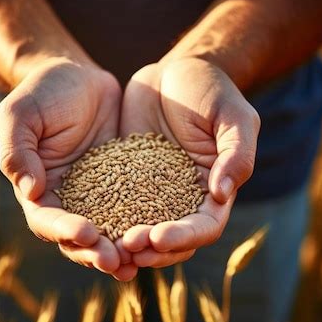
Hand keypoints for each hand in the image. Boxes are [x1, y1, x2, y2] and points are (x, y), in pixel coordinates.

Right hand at [0, 57, 137, 280]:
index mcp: (37, 190)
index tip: (87, 232)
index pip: (46, 220)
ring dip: (120, 249)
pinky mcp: (123, 187)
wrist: (78, 77)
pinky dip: (144, 227)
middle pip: (77, 238)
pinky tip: (160, 240)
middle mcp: (66, 201)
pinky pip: (134, 212)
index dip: (64, 230)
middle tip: (114, 260)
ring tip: (138, 260)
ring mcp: (96, 197)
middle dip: (95, 251)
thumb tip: (30, 191)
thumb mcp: (20, 114)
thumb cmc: (42, 92)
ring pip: (107, 233)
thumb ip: (18, 151)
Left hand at [118, 57, 260, 267]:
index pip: (205, 227)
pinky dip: (104, 220)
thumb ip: (237, 154)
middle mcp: (184, 200)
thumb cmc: (212, 91)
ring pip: (141, 231)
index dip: (183, 237)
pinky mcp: (126, 181)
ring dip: (125, 243)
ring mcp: (153, 193)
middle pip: (171, 240)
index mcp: (214, 192)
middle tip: (126, 246)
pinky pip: (114, 206)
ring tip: (105, 244)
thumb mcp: (234, 116)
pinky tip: (85, 224)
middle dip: (150, 248)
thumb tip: (222, 194)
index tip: (157, 237)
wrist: (173, 72)